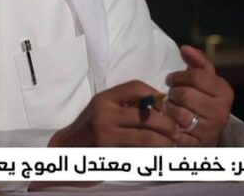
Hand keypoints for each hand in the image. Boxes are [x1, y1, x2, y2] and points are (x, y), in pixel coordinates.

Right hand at [31, 80, 180, 190]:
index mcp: (105, 98)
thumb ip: (125, 106)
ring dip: (165, 142)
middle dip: (168, 123)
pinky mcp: (108, 154)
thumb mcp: (103, 110)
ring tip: (173, 145)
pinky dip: (153, 155)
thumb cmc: (89, 130)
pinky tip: (160, 157)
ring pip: (146, 136)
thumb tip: (160, 104)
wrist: (65, 151)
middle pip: (146, 114)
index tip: (165, 107)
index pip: (136, 87)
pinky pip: (138, 154)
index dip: (156, 96)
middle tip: (178, 131)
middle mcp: (104, 113)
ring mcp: (105, 134)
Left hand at [161, 45, 233, 146]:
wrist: (207, 133)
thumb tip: (185, 47)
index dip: (178, 76)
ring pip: (178, 113)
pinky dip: (167, 124)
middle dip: (173, 93)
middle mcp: (221, 112)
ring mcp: (210, 130)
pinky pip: (174, 130)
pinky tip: (169, 121)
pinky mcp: (197, 144)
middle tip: (172, 96)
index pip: (196, 76)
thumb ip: (196, 62)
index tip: (172, 79)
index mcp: (225, 92)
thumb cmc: (203, 100)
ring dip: (169, 109)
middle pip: (185, 94)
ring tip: (171, 108)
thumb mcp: (205, 80)